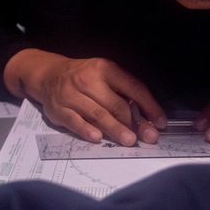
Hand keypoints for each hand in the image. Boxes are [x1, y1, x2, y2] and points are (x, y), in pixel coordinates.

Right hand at [3, 48, 166, 144]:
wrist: (48, 74)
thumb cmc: (84, 77)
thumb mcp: (104, 74)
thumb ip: (123, 92)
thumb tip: (148, 117)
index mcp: (105, 68)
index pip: (133, 87)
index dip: (149, 106)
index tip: (160, 122)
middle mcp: (88, 80)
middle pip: (116, 104)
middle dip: (135, 123)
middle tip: (148, 137)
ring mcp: (72, 95)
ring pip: (98, 114)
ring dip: (116, 129)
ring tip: (130, 141)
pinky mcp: (59, 109)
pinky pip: (75, 121)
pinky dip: (86, 130)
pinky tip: (98, 138)